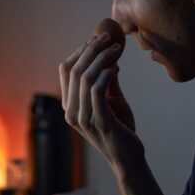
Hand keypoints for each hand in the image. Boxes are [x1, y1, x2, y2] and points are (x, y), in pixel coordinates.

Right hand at [59, 33, 144, 170]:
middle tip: (108, 37)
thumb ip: (105, 81)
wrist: (129, 158)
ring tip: (116, 49)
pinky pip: (97, 90)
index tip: (95, 38)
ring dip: (101, 58)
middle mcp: (71, 111)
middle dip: (91, 49)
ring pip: (85, 77)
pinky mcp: (98, 121)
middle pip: (74, 70)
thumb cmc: (120, 128)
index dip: (79, 51)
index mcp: (70, 105)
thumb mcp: (111, 100)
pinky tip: (117, 68)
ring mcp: (83, 118)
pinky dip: (106, 74)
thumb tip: (107, 55)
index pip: (65, 70)